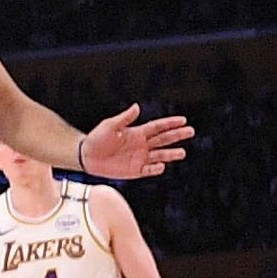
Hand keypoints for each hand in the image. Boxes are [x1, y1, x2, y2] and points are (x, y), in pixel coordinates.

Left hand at [76, 104, 194, 179]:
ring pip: (160, 155)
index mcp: (137, 133)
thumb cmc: (96, 139)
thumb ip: (124, 118)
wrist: (86, 156)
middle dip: (177, 135)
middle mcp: (141, 145)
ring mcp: (140, 158)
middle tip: (191, 131)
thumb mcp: (110, 126)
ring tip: (182, 152)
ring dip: (171, 154)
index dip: (170, 124)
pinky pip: (148, 170)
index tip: (183, 120)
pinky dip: (156, 168)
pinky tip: (161, 165)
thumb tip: (137, 106)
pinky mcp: (135, 171)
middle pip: (163, 139)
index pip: (157, 127)